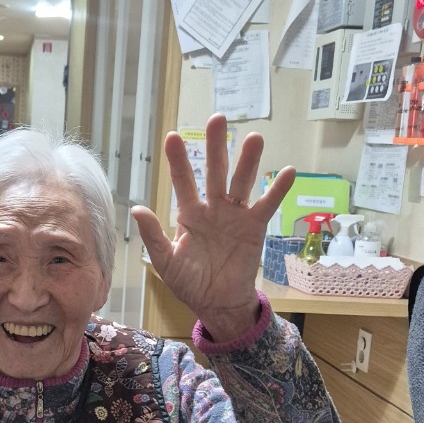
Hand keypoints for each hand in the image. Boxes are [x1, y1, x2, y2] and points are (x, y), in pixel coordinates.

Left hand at [131, 115, 294, 340]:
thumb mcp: (166, 261)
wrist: (216, 303)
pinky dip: (277, 189)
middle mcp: (213, 207)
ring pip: (241, 182)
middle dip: (215, 146)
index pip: (183, 180)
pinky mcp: (254, 227)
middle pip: (215, 171)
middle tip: (217, 119)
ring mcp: (235, 215)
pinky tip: (287, 171)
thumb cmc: (189, 282)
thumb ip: (154, 235)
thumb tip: (136, 209)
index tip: (172, 137)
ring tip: (253, 138)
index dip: (178, 160)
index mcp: (189, 213)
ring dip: (248, 161)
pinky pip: (266, 205)